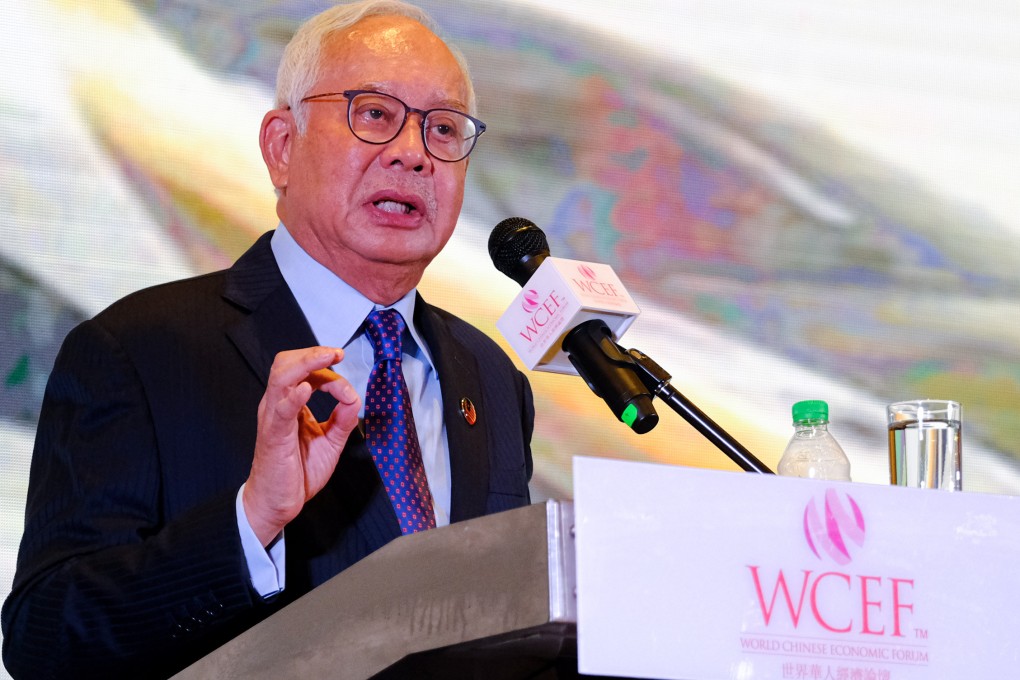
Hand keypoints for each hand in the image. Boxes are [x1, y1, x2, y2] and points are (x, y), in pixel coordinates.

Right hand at [243, 347, 360, 545]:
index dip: (329, 372)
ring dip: (306, 363)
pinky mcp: (274, 436)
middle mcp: (277, 405)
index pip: (305, 373)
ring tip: (327, 358)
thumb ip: (342, 420)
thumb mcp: (329, 442)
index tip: (348, 390)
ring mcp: (273, 418)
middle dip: (312, 353)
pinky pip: (281, 410)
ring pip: (281, 377)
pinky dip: (294, 397)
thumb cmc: (297, 472)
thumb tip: (354, 399)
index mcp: (289, 404)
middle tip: (336, 353)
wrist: (276, 503)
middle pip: (286, 363)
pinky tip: (307, 390)